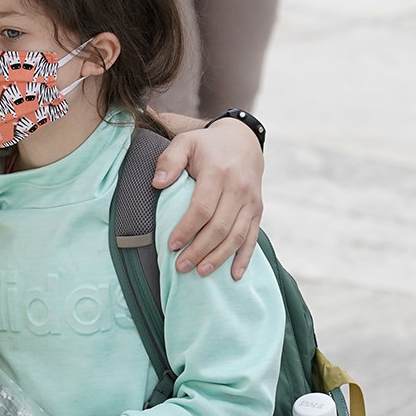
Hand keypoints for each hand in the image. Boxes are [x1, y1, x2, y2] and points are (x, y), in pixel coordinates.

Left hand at [155, 116, 263, 278]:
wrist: (243, 141)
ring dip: (218, 258)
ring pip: (236, 236)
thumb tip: (157, 183)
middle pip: (219, 227)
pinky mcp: (257, 210)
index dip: (186, 229)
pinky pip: (252, 237)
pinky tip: (234, 275)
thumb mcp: (185, 142)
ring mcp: (251, 201)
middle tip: (180, 266)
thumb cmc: (207, 146)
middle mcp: (238, 188)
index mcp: (218, 172)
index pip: (202, 208)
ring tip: (200, 272)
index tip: (171, 245)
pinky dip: (244, 258)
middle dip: (199, 250)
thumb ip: (169, 160)